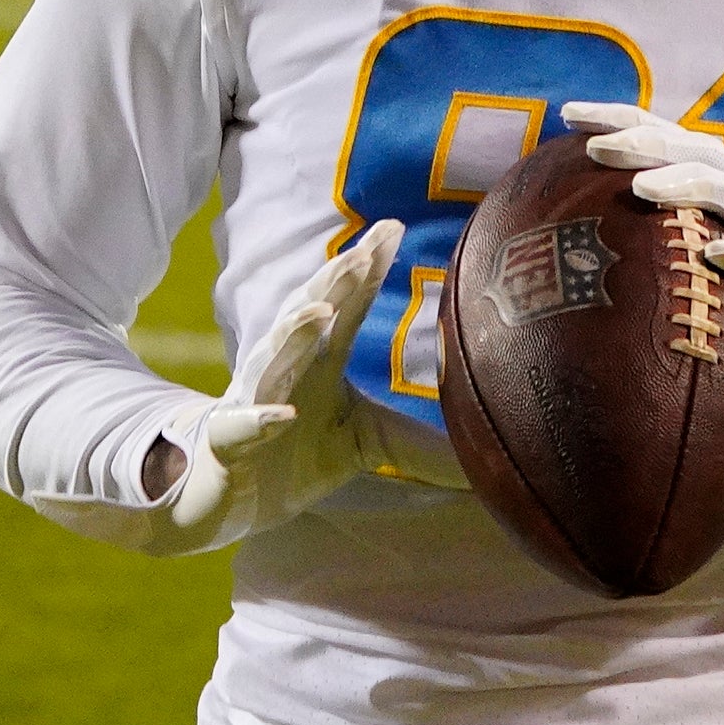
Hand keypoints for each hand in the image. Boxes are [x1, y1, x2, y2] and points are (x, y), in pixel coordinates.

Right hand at [155, 221, 462, 551]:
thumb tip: (494, 458)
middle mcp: (286, 370)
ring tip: (322, 311)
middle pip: (308, 314)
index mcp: (320, 361)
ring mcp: (253, 402)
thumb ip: (426, 445)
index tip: (394, 227)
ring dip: (294, 332)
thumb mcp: (370, 443)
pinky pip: (241, 427)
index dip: (367, 267)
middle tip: (362, 251)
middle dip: (334, 281)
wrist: (229, 497)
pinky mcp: (228, 444)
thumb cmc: (298, 454)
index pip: (347, 304)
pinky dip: (259, 419)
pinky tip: (281, 414)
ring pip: (271, 358)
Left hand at [561, 102, 723, 449]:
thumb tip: (546, 273)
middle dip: (646, 140)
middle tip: (594, 146)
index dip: (622, 121)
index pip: (669, 145)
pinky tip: (716, 255)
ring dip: (686, 184)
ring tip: (640, 187)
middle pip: (700, 152)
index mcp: (720, 199)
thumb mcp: (679, 297)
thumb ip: (636, 273)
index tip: (567, 115)